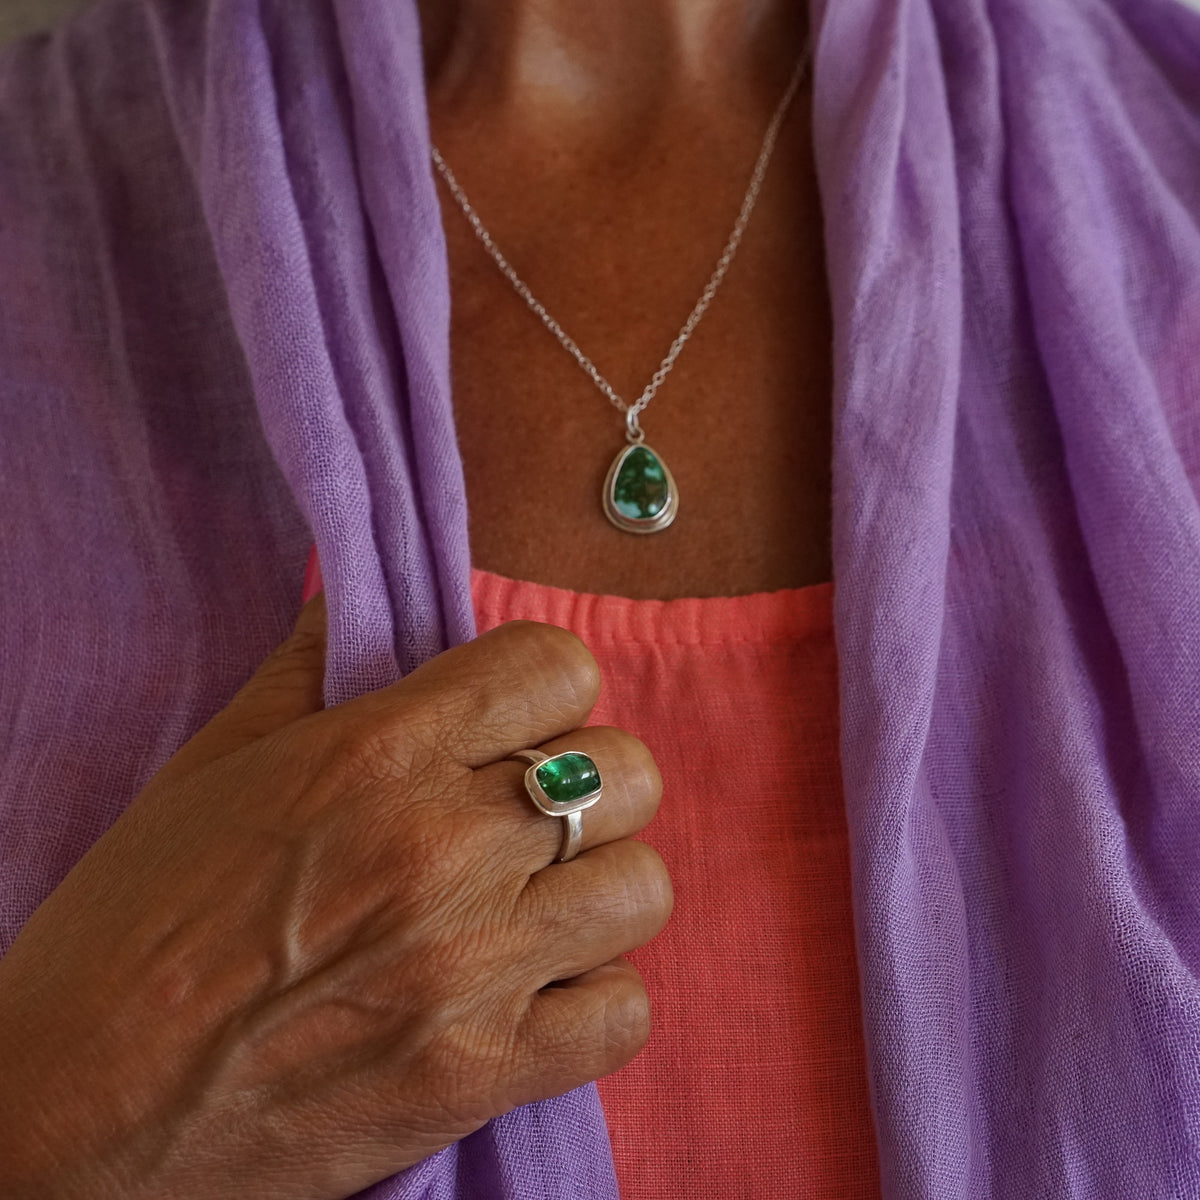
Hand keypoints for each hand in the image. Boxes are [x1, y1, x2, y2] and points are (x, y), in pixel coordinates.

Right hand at [0, 592, 669, 1197]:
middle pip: (629, 770)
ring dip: (599, 889)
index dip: (546, 684)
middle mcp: (442, 848)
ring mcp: (472, 969)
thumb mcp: (210, 767)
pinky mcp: (480, 1077)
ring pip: (644, 885)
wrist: (71, 1114)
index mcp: (376, 755)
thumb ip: (310, 668)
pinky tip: (533, 992)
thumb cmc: (128, 932)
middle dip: (591, 782)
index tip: (516, 717)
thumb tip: (371, 597)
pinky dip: (593, 999)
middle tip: (529, 815)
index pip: (557, 663)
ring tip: (536, 905)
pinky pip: (625, 1013)